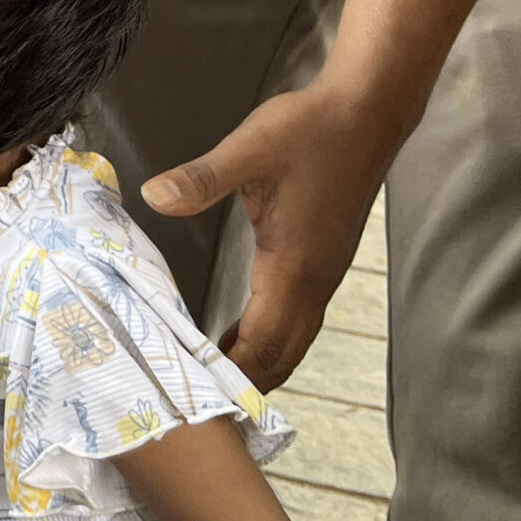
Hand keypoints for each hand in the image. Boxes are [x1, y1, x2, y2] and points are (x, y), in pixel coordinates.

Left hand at [141, 86, 400, 389]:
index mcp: (294, 267)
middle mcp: (314, 281)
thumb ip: (202, 178)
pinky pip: (297, 317)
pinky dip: (270, 339)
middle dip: (245, 382)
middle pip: (282, 353)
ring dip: (259, 363)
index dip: (234, 374)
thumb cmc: (309, 131)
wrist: (365, 114)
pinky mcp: (322, 260)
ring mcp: (323, 273)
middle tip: (199, 406)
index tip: (200, 401)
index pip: (264, 343)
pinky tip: (241, 335)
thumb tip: (154, 198)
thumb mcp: (249, 149)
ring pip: (294, 338)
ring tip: (214, 382)